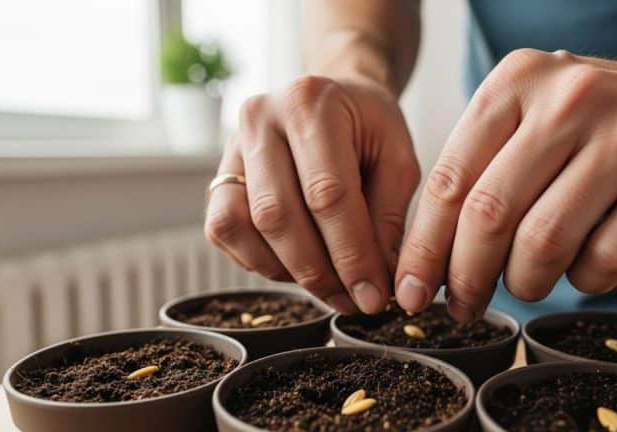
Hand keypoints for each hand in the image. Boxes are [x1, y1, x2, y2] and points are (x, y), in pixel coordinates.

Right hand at [205, 76, 419, 313]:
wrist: (333, 97)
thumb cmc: (369, 126)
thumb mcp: (398, 158)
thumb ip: (389, 217)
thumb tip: (379, 281)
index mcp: (310, 103)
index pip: (326, 193)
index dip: (351, 254)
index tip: (373, 296)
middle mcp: (259, 119)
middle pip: (277, 214)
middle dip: (318, 271)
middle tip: (353, 301)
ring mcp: (231, 146)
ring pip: (241, 226)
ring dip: (287, 270)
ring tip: (330, 284)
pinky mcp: (218, 175)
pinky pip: (224, 231)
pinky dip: (261, 260)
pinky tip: (298, 264)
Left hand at [395, 48, 616, 320]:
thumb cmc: (593, 122)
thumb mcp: (527, 116)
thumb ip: (478, 170)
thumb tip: (427, 260)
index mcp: (516, 81)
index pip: (449, 180)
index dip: (423, 248)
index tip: (411, 291)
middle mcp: (569, 100)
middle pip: (489, 214)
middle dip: (465, 276)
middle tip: (462, 305)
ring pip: (545, 243)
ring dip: (524, 282)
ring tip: (525, 282)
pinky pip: (608, 258)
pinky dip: (584, 280)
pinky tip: (582, 267)